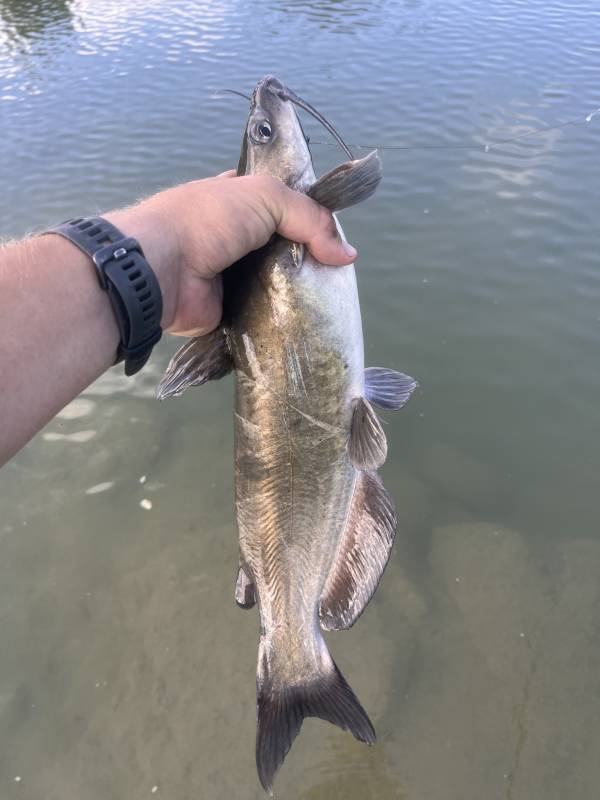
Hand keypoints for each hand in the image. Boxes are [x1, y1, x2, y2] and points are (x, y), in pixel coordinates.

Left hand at [107, 171, 357, 337]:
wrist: (162, 270)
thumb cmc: (208, 221)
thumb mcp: (264, 197)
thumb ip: (309, 218)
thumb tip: (347, 255)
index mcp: (236, 201)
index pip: (280, 204)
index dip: (308, 213)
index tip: (335, 231)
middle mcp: (233, 237)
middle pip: (283, 246)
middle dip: (308, 256)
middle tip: (338, 270)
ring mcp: (231, 276)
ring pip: (277, 282)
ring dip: (300, 289)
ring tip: (332, 297)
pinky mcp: (230, 310)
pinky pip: (265, 313)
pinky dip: (283, 316)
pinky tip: (308, 319)